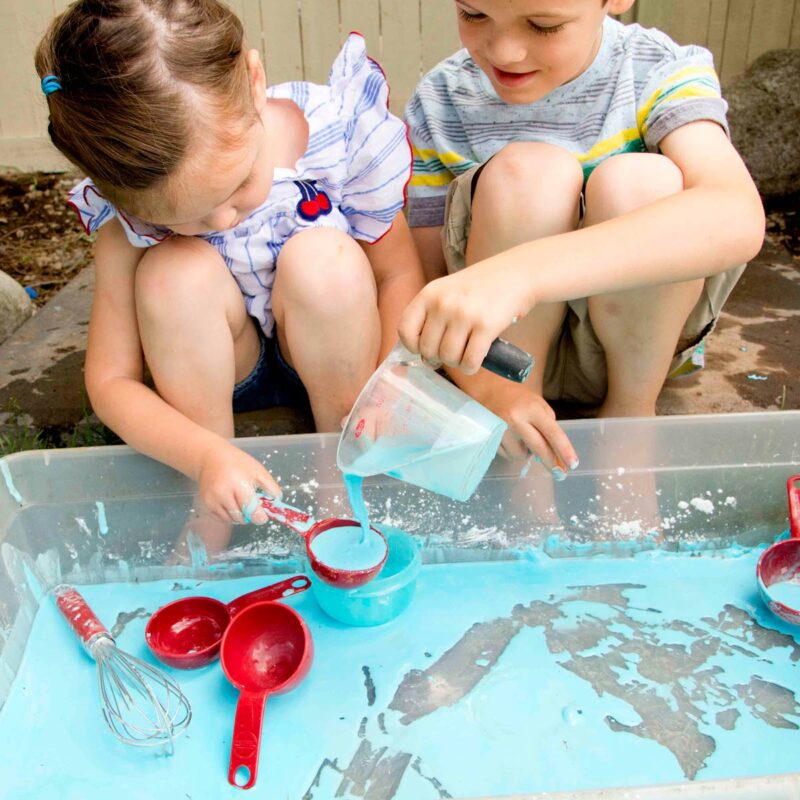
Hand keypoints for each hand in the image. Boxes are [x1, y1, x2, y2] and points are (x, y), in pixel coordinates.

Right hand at [195, 442, 281, 523]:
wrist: (210, 458)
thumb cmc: (237, 463)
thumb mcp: (258, 470)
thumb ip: (270, 486)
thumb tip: (278, 501)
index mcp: (238, 483)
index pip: (250, 508)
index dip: (259, 517)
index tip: (263, 517)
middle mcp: (223, 493)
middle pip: (241, 517)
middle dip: (250, 515)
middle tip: (253, 507)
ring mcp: (212, 500)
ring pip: (231, 520)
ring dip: (240, 517)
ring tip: (242, 503)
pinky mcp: (206, 504)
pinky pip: (221, 518)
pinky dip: (229, 516)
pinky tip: (232, 504)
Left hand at [398, 263, 529, 374]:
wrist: (518, 273)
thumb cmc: (482, 286)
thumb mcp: (448, 290)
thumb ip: (433, 315)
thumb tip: (425, 356)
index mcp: (429, 293)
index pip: (405, 330)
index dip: (413, 346)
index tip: (425, 348)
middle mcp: (443, 303)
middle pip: (428, 350)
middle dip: (439, 357)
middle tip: (452, 352)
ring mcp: (464, 314)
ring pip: (449, 358)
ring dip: (457, 363)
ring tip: (465, 355)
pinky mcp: (486, 326)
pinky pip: (470, 361)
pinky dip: (471, 367)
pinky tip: (474, 362)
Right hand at [489, 385, 577, 478]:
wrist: (486, 390)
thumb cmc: (516, 397)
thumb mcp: (537, 403)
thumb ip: (548, 424)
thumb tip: (556, 453)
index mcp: (532, 408)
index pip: (552, 432)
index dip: (564, 450)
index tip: (573, 464)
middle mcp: (516, 419)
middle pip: (539, 448)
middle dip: (551, 462)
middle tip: (560, 472)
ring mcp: (501, 430)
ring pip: (521, 455)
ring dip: (526, 452)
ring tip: (521, 437)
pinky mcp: (490, 438)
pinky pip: (508, 455)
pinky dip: (513, 450)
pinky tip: (509, 438)